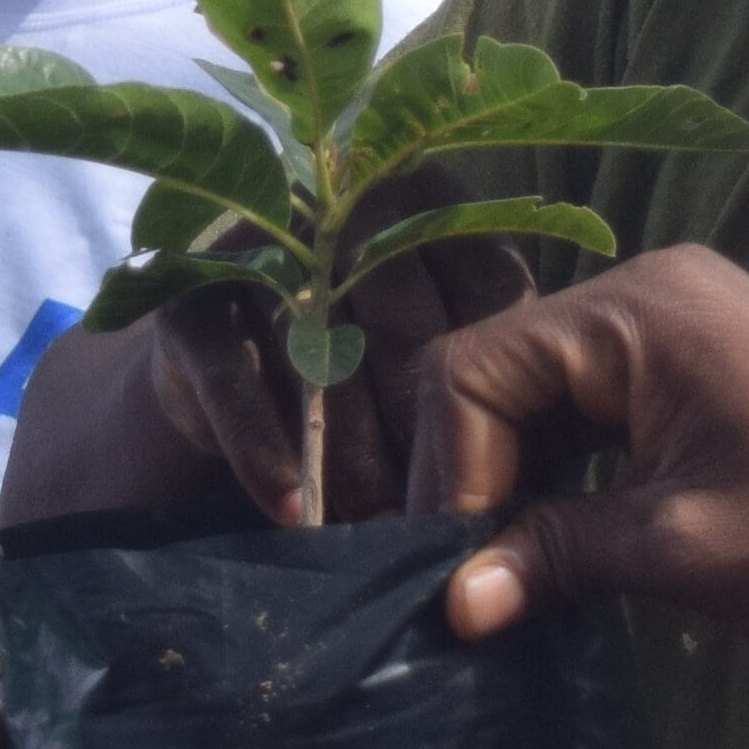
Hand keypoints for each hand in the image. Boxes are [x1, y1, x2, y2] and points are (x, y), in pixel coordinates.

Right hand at [149, 231, 547, 527]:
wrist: (226, 370)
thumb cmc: (376, 381)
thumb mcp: (457, 373)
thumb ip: (512, 403)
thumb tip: (553, 494)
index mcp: (441, 214)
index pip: (488, 303)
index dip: (501, 401)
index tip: (507, 485)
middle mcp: (355, 215)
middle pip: (406, 334)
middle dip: (423, 443)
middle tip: (436, 529)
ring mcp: (267, 252)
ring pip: (324, 365)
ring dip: (350, 463)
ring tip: (373, 534)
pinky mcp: (195, 300)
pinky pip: (238, 382)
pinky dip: (268, 454)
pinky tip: (295, 512)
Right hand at [415, 245, 748, 666]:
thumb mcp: (688, 552)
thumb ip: (557, 555)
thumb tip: (452, 602)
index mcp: (644, 310)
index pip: (476, 368)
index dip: (451, 474)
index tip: (455, 573)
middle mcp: (652, 296)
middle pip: (501, 374)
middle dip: (475, 480)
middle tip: (463, 586)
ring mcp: (683, 331)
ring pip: (545, 399)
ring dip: (517, 485)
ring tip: (498, 580)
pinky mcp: (705, 376)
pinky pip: (598, 414)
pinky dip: (568, 478)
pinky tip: (556, 550)